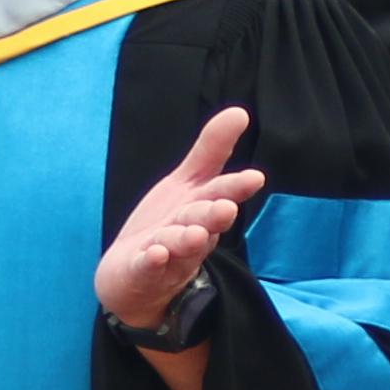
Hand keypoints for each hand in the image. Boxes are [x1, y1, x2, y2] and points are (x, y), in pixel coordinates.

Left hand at [95, 104, 260, 335]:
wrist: (134, 277)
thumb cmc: (169, 224)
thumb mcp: (189, 183)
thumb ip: (212, 150)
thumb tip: (240, 112)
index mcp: (203, 209)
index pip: (220, 194)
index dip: (235, 187)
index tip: (254, 177)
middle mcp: (190, 233)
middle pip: (203, 222)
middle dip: (214, 215)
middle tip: (225, 209)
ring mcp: (168, 255)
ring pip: (178, 246)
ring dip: (185, 240)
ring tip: (191, 234)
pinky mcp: (143, 273)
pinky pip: (148, 268)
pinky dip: (152, 262)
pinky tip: (154, 254)